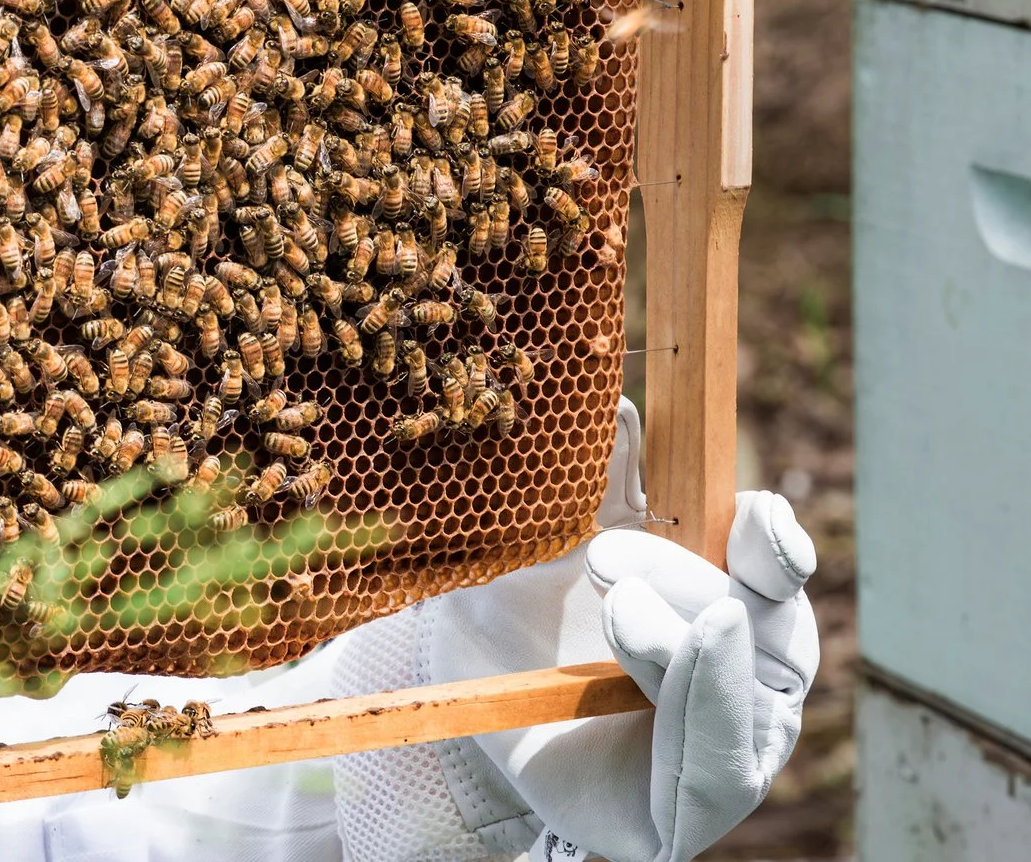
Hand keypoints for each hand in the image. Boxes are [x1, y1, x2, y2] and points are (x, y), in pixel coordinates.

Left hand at [335, 404, 818, 861]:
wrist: (447, 717)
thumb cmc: (505, 623)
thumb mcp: (539, 546)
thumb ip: (590, 490)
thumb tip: (623, 408)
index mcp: (718, 603)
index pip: (775, 570)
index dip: (773, 538)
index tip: (747, 508)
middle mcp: (741, 676)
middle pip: (771, 625)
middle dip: (694, 582)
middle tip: (602, 555)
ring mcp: (728, 746)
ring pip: (754, 692)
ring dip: (685, 645)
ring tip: (618, 610)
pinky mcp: (693, 812)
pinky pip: (723, 766)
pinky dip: (704, 712)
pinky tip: (676, 676)